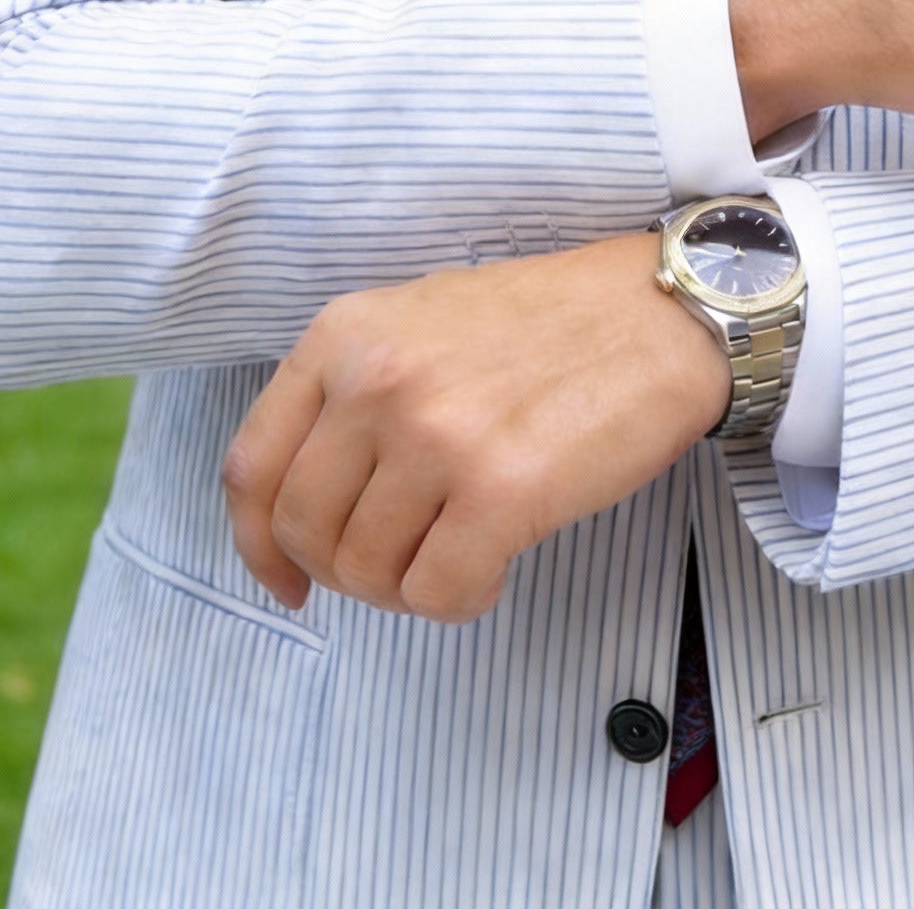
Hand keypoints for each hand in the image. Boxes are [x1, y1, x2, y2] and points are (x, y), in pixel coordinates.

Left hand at [222, 233, 731, 623]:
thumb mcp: (420, 322)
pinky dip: (462, 600)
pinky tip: (495, 567)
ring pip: (367, 572)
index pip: (253, 466)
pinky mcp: (501, 489)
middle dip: (343, 573)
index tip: (287, 579)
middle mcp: (376, 381)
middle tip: (398, 566)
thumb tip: (307, 513)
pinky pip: (437, 594)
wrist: (660, 312)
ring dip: (407, 586)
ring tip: (459, 553)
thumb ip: (353, 393)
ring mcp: (436, 435)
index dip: (258, 543)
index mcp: (344, 335)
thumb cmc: (547, 322)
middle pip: (303, 530)